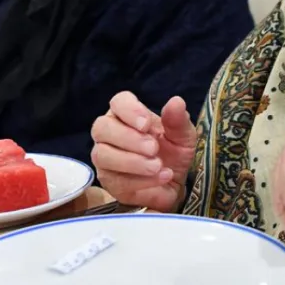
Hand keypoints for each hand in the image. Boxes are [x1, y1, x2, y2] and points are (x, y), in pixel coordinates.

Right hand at [91, 92, 197, 212]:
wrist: (175, 183)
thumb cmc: (174, 152)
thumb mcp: (182, 136)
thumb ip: (178, 120)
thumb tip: (176, 102)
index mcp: (127, 114)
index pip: (118, 102)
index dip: (129, 110)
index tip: (146, 124)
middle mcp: (109, 133)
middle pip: (102, 127)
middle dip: (128, 138)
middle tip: (153, 148)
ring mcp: (105, 158)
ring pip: (103, 155)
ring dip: (132, 161)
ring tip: (157, 165)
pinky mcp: (109, 182)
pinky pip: (116, 180)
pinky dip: (141, 180)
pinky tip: (162, 177)